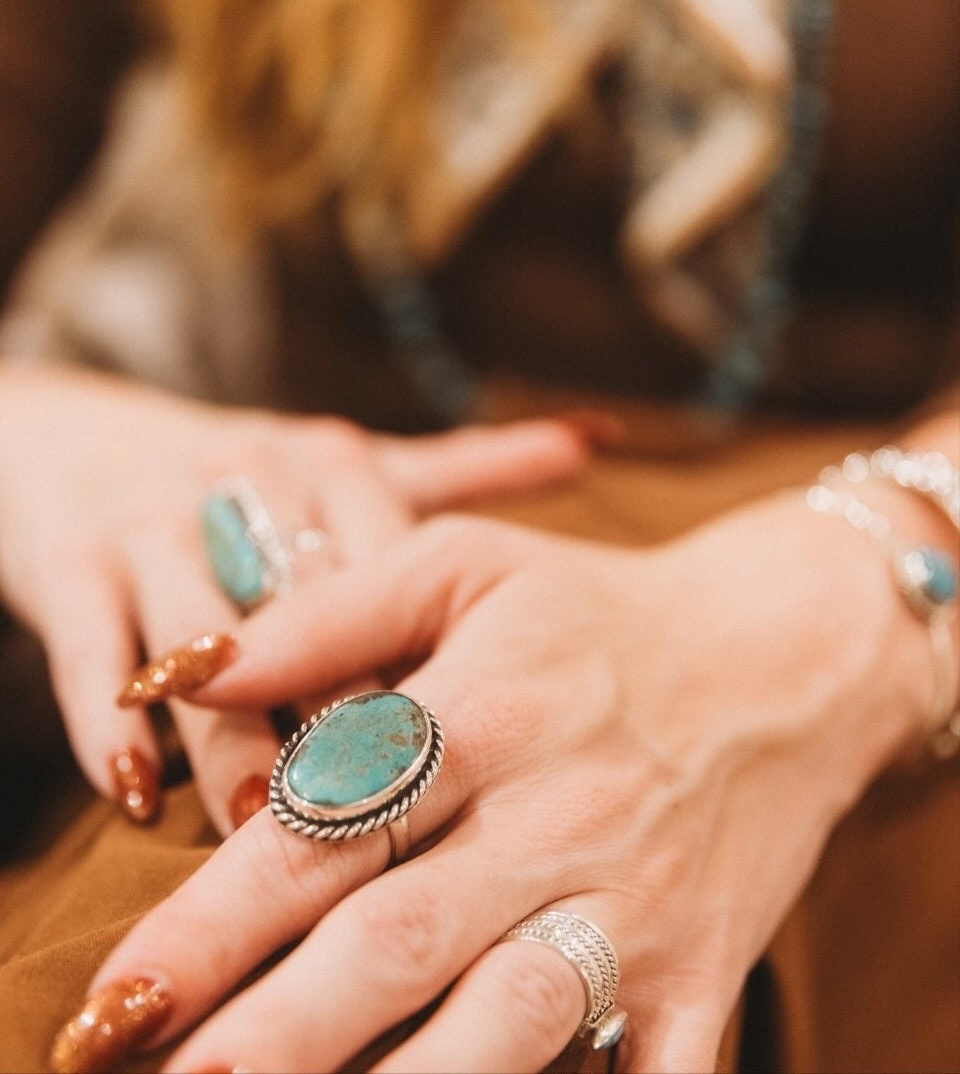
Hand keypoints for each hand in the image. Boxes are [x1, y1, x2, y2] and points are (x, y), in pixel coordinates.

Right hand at [0, 362, 592, 834]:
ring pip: (200, 640)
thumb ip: (469, 464)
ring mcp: (151, 523)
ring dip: (226, 734)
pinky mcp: (65, 561)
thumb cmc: (249, 469)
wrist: (82, 436)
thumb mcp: (356, 459)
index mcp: (333, 465)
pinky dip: (106, 722)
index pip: (393, 570)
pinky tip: (133, 796)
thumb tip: (595, 439)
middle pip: (303, 613)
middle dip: (335, 715)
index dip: (426, 663)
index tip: (477, 762)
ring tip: (260, 829)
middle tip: (381, 825)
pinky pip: (86, 649)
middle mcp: (247, 485)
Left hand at [68, 494, 929, 1071]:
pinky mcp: (703, 964)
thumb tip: (187, 669)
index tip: (116, 995)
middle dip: (271, 1038)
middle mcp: (555, 815)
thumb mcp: (465, 562)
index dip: (211, 920)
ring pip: (506, 1024)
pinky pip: (650, 1071)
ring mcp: (637, 900)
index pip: (327, 828)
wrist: (784, 655)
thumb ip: (326, 614)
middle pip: (397, 945)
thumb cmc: (602, 608)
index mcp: (484, 711)